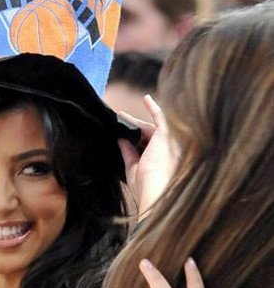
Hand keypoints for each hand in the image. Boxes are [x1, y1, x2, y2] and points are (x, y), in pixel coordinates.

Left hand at [118, 95, 178, 218]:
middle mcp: (167, 151)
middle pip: (148, 137)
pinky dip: (153, 107)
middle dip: (134, 130)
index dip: (135, 143)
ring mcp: (168, 142)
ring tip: (120, 115)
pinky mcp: (166, 134)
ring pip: (150, 128)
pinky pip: (160, 117)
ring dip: (136, 122)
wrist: (154, 188)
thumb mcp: (133, 168)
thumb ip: (128, 153)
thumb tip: (121, 140)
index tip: (123, 138)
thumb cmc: (146, 186)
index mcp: (160, 162)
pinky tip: (145, 99)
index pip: (147, 149)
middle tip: (119, 124)